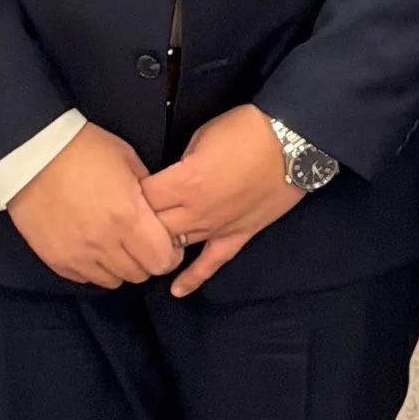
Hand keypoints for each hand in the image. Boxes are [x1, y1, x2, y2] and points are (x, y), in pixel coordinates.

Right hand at [8, 124, 184, 287]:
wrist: (33, 153)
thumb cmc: (82, 150)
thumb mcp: (127, 159)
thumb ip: (148, 192)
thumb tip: (159, 214)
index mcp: (127, 215)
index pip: (162, 260)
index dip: (169, 254)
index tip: (166, 245)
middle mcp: (104, 241)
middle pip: (140, 274)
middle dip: (146, 261)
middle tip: (141, 243)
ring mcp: (78, 254)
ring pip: (113, 281)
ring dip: (120, 266)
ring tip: (114, 243)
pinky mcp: (57, 260)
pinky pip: (85, 278)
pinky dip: (94, 267)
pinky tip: (91, 245)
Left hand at [143, 106, 302, 297]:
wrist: (292, 141)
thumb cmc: (246, 130)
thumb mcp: (201, 136)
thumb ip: (181, 164)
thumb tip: (170, 180)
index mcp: (185, 182)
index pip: (143, 199)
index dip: (131, 195)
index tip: (126, 191)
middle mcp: (197, 211)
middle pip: (154, 227)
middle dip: (140, 223)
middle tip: (132, 219)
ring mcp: (218, 227)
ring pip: (177, 245)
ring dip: (161, 244)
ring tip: (144, 246)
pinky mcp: (239, 235)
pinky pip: (213, 262)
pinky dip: (194, 278)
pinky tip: (176, 290)